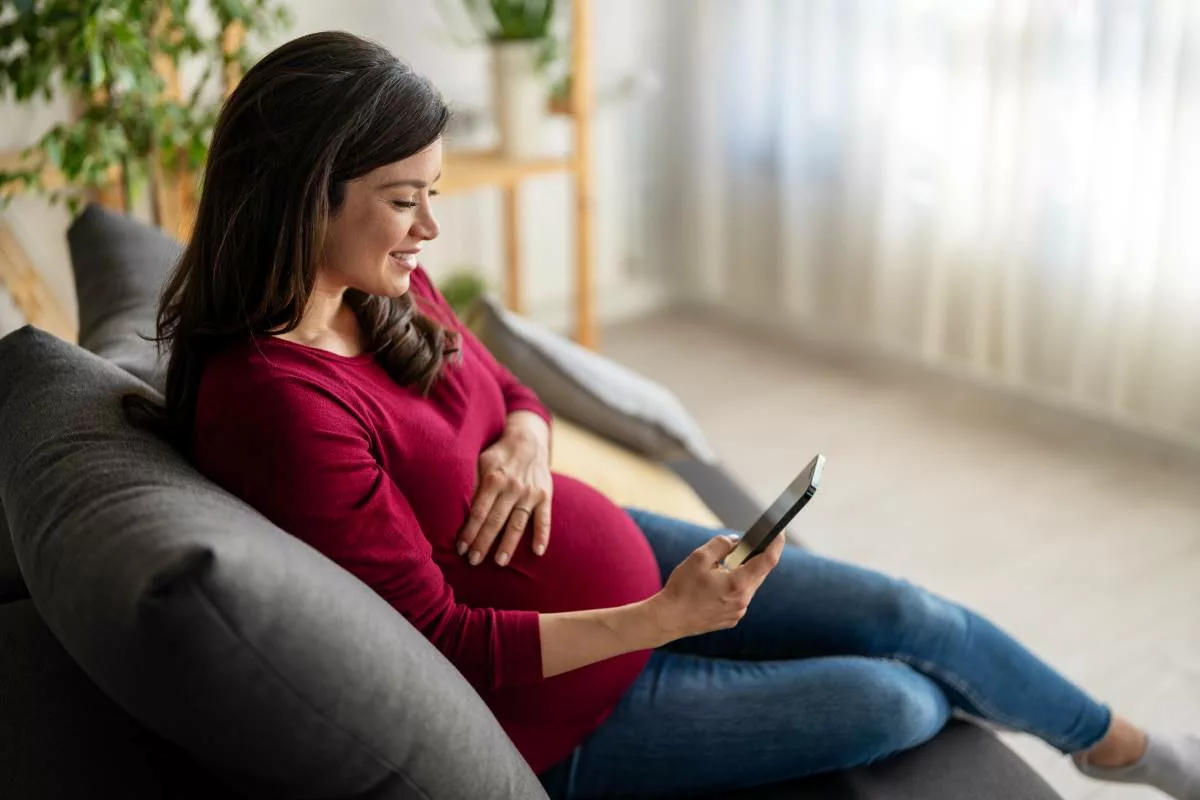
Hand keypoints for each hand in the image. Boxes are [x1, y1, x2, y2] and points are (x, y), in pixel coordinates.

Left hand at [459, 413, 551, 566]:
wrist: (528, 440)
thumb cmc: (498, 456)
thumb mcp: (480, 461)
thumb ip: (471, 483)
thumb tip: (451, 506)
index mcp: (493, 479)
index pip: (478, 511)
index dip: (469, 531)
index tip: (460, 548)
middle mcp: (512, 487)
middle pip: (495, 520)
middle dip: (483, 542)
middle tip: (473, 561)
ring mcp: (530, 492)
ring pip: (518, 523)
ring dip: (508, 544)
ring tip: (500, 562)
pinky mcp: (545, 495)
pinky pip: (544, 518)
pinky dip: (542, 535)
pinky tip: (537, 551)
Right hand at [648, 532, 784, 641]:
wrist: (668, 619)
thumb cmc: (682, 588)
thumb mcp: (699, 558)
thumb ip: (721, 544)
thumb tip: (736, 542)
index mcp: (738, 584)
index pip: (768, 560)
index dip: (776, 543)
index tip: (779, 532)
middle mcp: (743, 600)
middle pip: (759, 573)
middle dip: (756, 557)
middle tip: (751, 543)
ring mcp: (738, 612)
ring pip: (749, 586)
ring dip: (744, 572)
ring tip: (732, 562)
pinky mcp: (731, 619)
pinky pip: (740, 598)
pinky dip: (734, 587)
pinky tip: (721, 582)